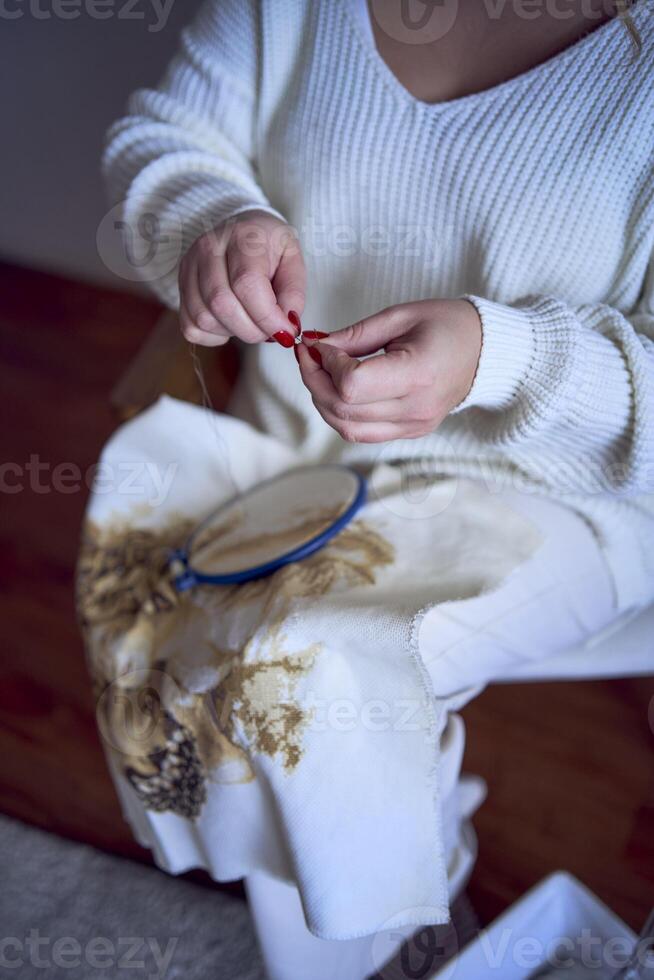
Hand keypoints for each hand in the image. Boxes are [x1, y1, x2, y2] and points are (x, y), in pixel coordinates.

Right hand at [178, 210, 305, 346]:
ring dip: (233, 332)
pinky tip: (230, 322)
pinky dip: (214, 336)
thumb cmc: (269, 247)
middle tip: (269, 331)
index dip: (267, 317)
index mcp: (243, 236)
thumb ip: (293, 294)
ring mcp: (189, 267)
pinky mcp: (180, 286)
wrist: (242, 229)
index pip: (247, 284)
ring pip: (204, 318)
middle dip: (252, 330)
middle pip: (222, 304)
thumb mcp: (293, 262)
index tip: (285, 332)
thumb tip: (285, 326)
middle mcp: (208, 248)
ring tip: (250, 321)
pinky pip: (191, 327)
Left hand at [296, 299, 481, 442]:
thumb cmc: (447, 325)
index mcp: (418, 375)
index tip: (323, 344)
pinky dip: (340, 413)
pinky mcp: (410, 432)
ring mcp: (413, 426)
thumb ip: (355, 335)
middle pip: (343, 409)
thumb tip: (316, 347)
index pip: (352, 385)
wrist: (485, 351)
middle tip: (308, 354)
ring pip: (346, 427)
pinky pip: (361, 433)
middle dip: (314, 380)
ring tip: (319, 371)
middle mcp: (416, 409)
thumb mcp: (401, 316)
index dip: (327, 364)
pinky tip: (337, 389)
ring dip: (322, 400)